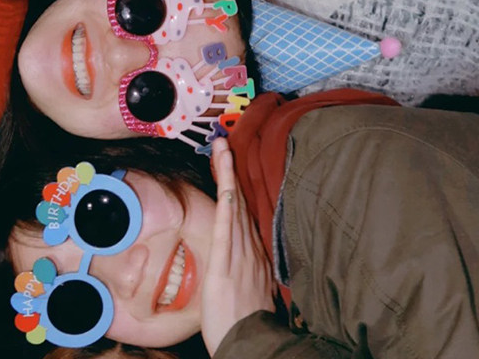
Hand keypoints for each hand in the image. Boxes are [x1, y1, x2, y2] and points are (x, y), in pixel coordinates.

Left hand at [201, 138, 276, 356]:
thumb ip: (254, 268)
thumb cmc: (248, 324)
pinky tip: (225, 185)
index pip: (245, 209)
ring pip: (233, 206)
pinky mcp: (225, 264)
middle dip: (232, 168)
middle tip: (225, 140)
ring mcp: (239, 254)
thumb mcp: (255, 290)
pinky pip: (226, 228)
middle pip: (240, 199)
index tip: (233, 159)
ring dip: (227, 175)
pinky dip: (227, 204)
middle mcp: (250, 247)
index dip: (238, 182)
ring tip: (222, 148)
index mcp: (255, 253)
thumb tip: (255, 254)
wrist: (251, 346)